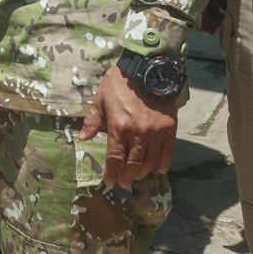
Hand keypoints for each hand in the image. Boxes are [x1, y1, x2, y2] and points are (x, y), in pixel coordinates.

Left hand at [81, 66, 177, 187]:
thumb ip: (93, 121)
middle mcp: (138, 133)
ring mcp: (155, 133)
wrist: (148, 70)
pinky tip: (159, 170)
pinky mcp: (170, 129)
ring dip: (142, 172)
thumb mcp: (101, 99)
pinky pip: (167, 153)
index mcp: (118, 127)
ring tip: (137, 177)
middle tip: (124, 183)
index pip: (115, 157)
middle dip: (127, 176)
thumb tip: (83, 138)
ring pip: (149, 161)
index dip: (112, 172)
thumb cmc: (120, 84)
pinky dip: (163, 164)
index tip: (110, 181)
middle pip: (133, 163)